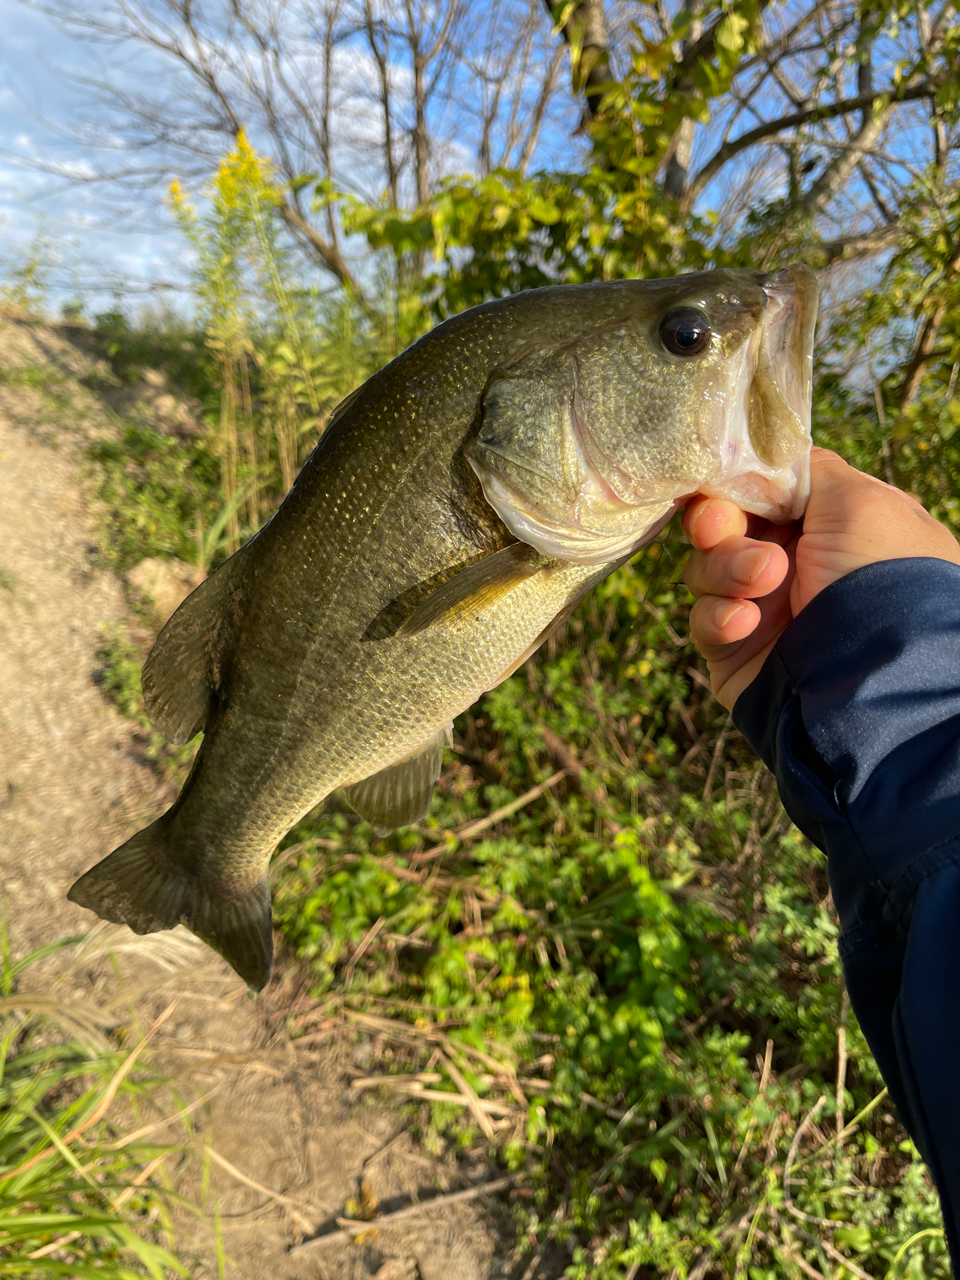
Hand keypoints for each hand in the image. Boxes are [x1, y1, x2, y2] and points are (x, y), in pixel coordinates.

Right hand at [681, 447, 959, 709]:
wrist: (875, 680)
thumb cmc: (879, 578)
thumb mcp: (860, 500)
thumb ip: (806, 469)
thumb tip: (768, 459)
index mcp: (830, 524)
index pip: (763, 489)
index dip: (737, 481)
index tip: (723, 477)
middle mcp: (797, 563)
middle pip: (724, 524)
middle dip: (717, 522)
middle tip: (719, 528)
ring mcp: (765, 608)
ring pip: (706, 568)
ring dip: (726, 569)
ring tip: (762, 585)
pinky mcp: (736, 650)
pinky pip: (704, 620)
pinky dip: (718, 616)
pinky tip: (745, 622)